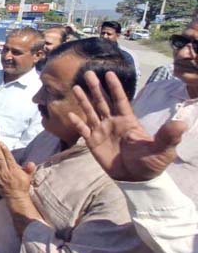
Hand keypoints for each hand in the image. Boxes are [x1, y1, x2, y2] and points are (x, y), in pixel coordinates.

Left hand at [0, 140, 34, 199]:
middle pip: (0, 159)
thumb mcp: (28, 177)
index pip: (8, 158)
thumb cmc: (22, 185)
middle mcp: (6, 172)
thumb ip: (29, 169)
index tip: (0, 142)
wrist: (16, 197)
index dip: (4, 150)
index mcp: (14, 170)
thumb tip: (32, 163)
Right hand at [68, 70, 187, 181]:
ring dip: (83, 100)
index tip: (109, 73)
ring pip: (91, 112)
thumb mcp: (162, 150)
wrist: (136, 179)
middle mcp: (113, 122)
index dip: (115, 88)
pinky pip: (83, 130)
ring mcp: (102, 131)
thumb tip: (182, 123)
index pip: (120, 100)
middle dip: (96, 88)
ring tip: (75, 87)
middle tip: (88, 73)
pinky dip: (76, 122)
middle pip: (102, 102)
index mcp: (128, 121)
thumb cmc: (150, 163)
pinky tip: (70, 114)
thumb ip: (168, 136)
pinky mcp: (93, 142)